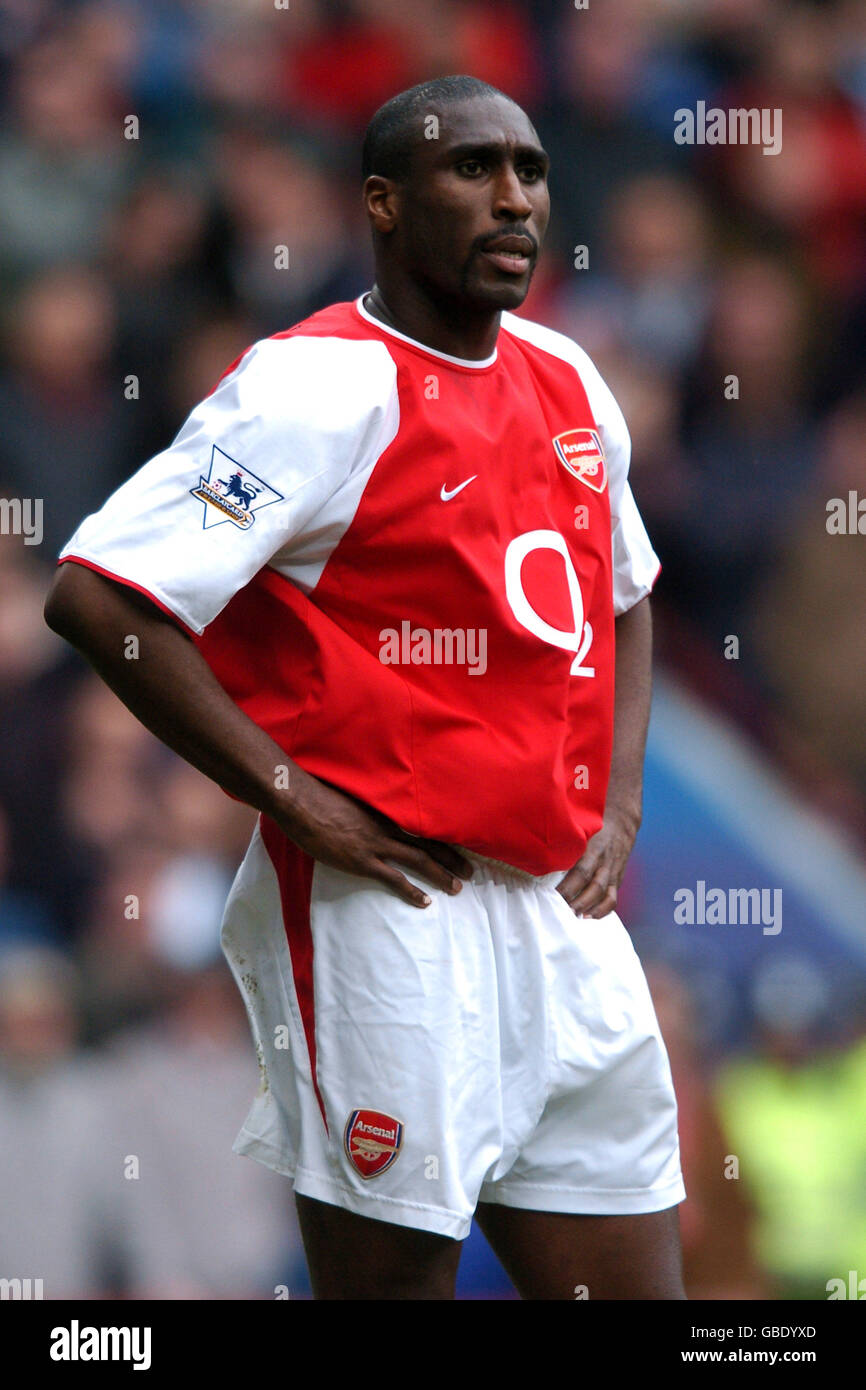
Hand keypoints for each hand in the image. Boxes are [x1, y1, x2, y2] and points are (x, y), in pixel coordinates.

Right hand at [273, 768, 472, 908]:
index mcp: (385, 812)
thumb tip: (367, 813)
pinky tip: (426, 902)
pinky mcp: (363, 861)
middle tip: (470, 871)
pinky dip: (413, 891)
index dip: (442, 836)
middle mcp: (388, 827)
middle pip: (429, 843)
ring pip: (420, 859)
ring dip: (441, 875)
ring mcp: (377, 844)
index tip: (459, 845)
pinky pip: (394, 879)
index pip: (422, 824)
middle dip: (452, 858)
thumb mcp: (349, 798)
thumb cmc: (319, 797)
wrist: (301, 803)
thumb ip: (364, 808)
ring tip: (457, 888)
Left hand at [556, 808, 639, 917]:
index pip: (581, 871)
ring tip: (575, 917)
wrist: (621, 824)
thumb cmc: (591, 828)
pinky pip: (613, 899)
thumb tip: (537, 854)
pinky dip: (603, 911)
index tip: (552, 896)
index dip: (568, 886)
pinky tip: (589, 917)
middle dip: (578, 901)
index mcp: (593, 849)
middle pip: (594, 886)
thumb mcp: (579, 830)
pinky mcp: (617, 880)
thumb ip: (565, 843)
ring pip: (605, 895)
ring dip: (589, 908)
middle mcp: (604, 862)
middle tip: (562, 911)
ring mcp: (612, 873)